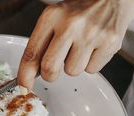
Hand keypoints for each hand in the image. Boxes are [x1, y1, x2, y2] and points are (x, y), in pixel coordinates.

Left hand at [18, 0, 133, 87]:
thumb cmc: (79, 10)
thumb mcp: (55, 18)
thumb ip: (42, 43)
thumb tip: (31, 74)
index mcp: (52, 16)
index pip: (32, 53)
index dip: (25, 75)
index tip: (23, 86)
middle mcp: (71, 24)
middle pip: (50, 69)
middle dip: (49, 75)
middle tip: (53, 69)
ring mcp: (91, 34)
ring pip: (72, 72)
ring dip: (73, 66)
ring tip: (80, 48)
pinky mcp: (109, 43)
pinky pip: (92, 70)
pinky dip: (91, 64)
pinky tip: (93, 48)